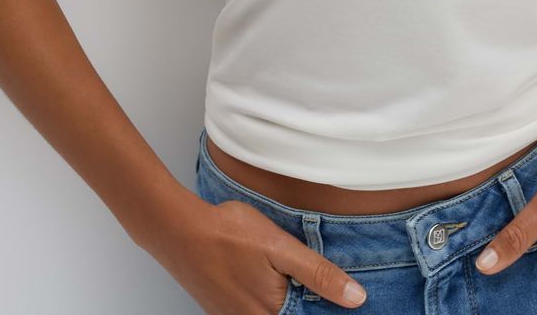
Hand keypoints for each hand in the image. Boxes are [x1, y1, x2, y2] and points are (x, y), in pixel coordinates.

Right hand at [155, 193, 367, 312]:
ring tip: (283, 273)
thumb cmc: (230, 235)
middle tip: (304, 276)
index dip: (325, 306)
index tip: (343, 298)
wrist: (179, 230)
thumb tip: (357, 298)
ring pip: (273, 313)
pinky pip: (254, 310)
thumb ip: (319, 274)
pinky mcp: (222, 310)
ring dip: (287, 299)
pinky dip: (267, 299)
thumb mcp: (281, 248)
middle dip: (305, 302)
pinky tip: (265, 276)